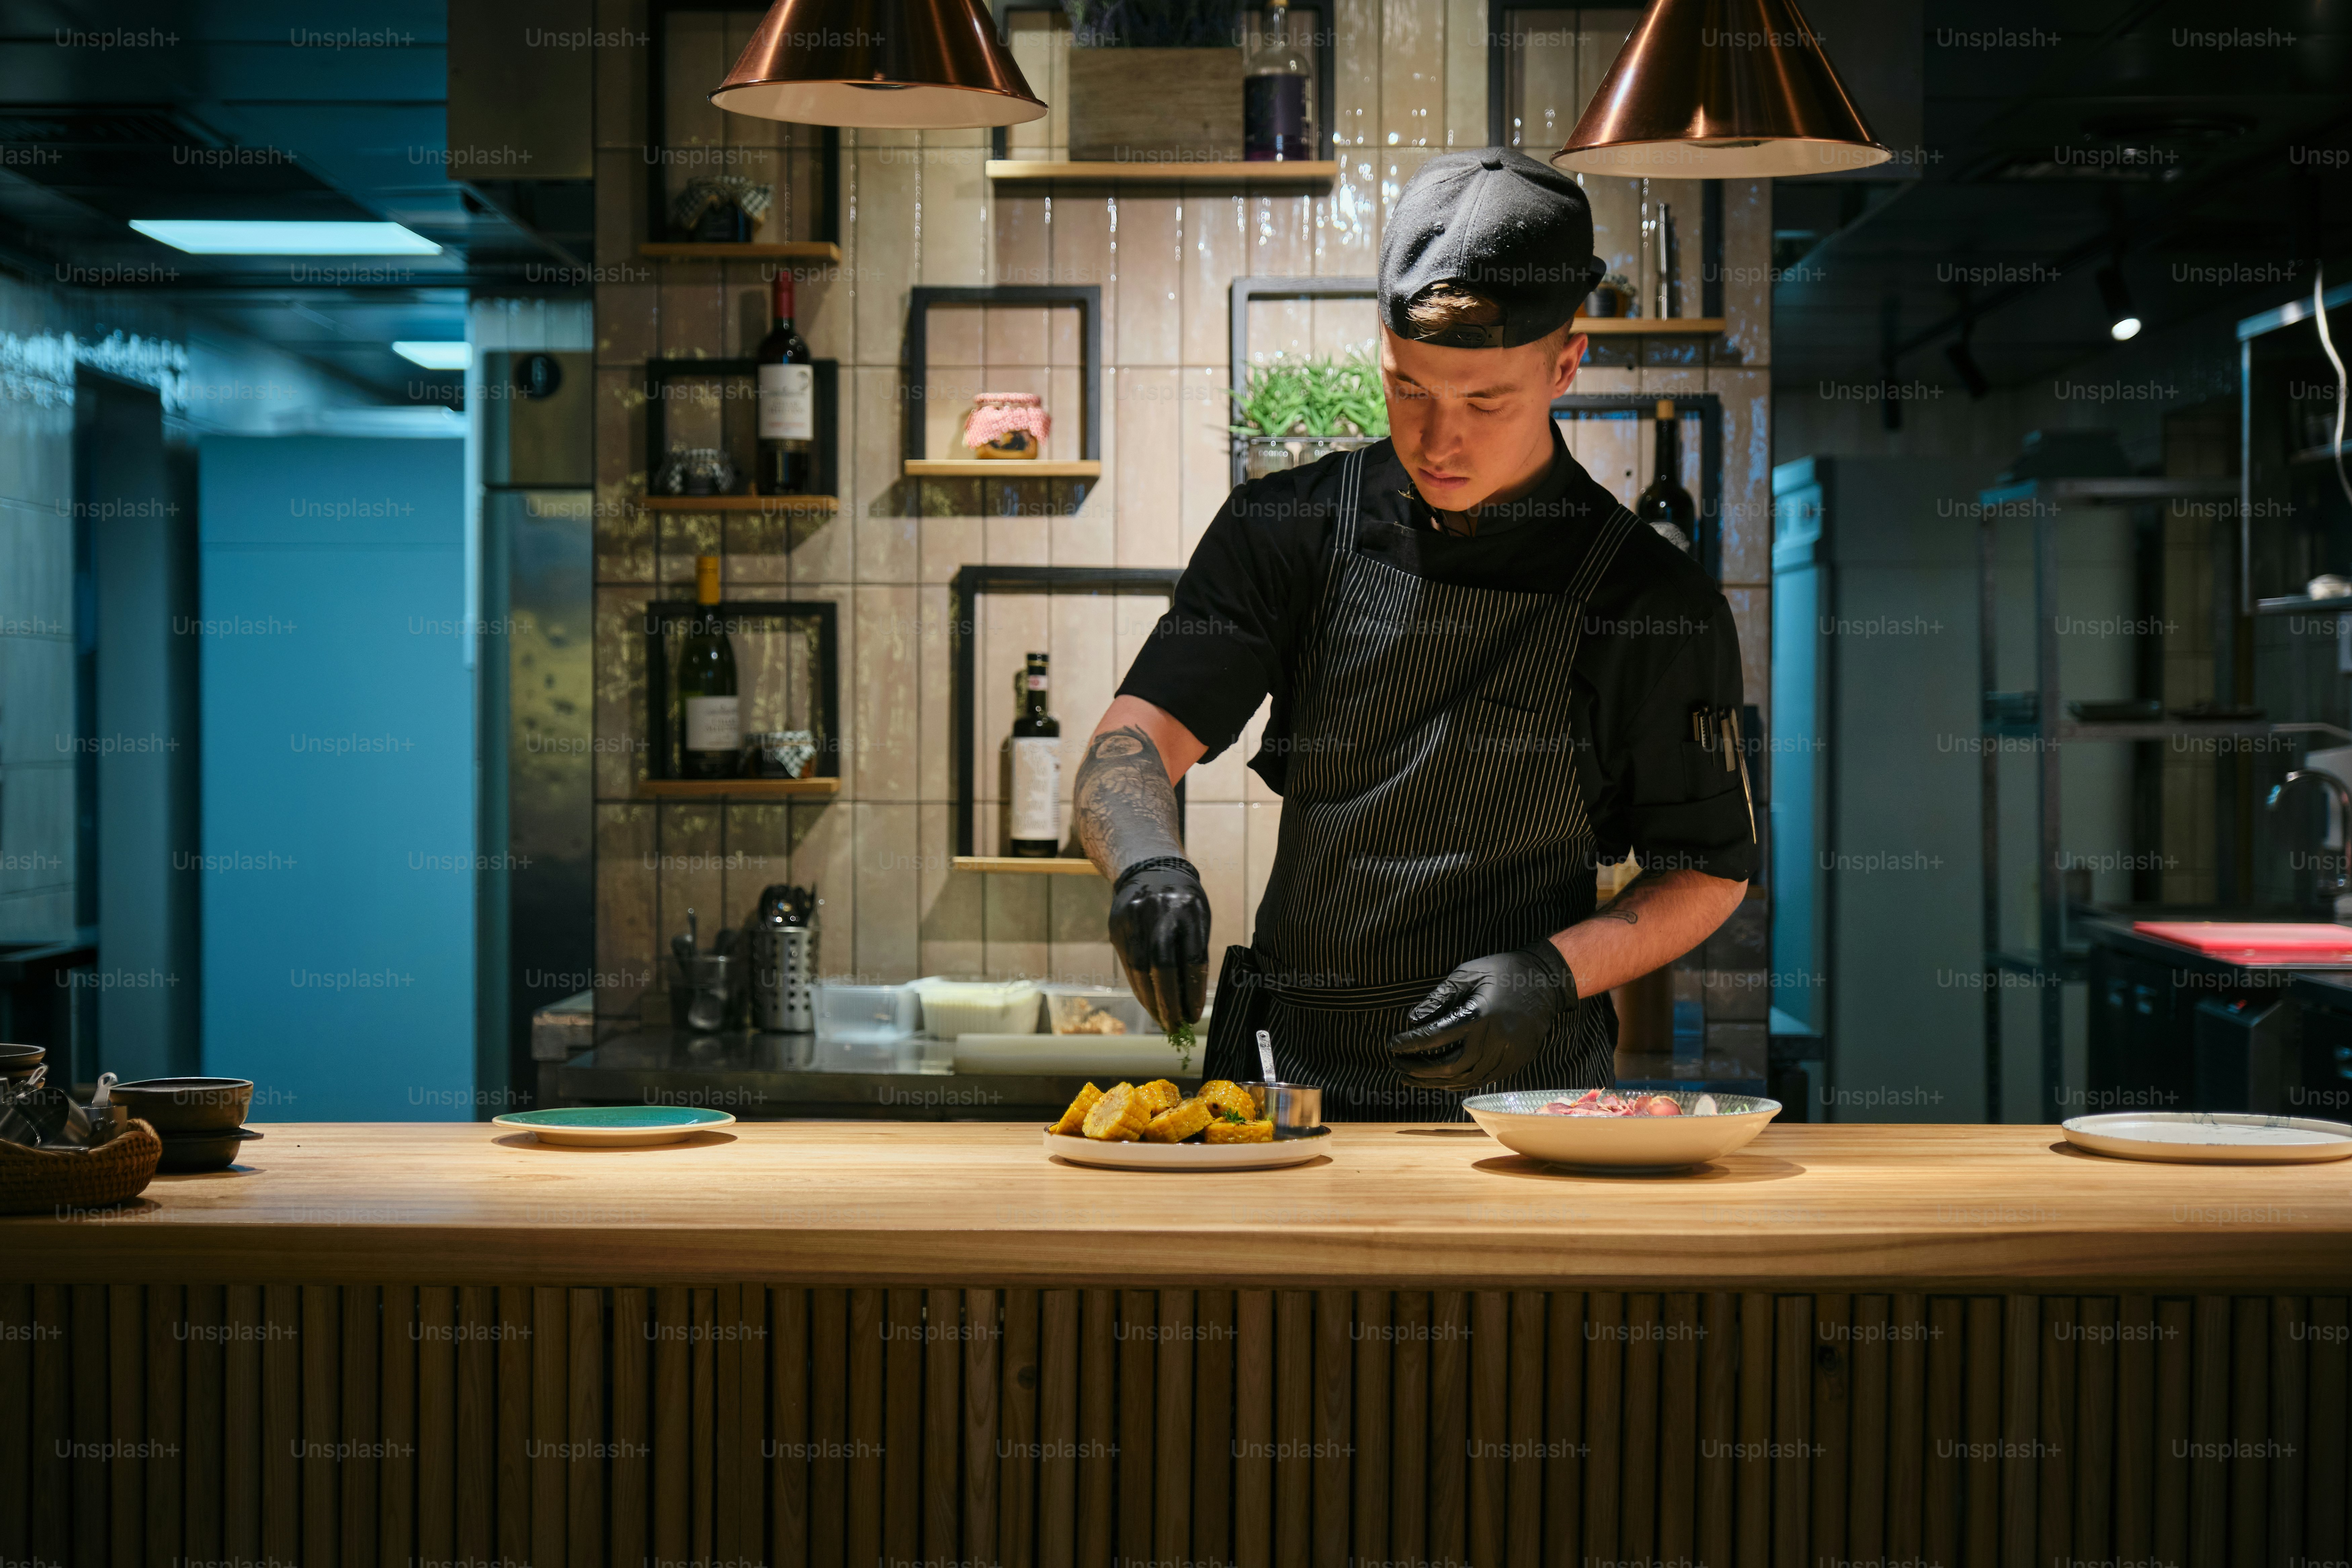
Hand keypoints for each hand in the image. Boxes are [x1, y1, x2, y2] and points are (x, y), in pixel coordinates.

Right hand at [1108, 860, 1209, 1028]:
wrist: (1149, 869)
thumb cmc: (1183, 900)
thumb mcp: (1199, 917)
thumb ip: (1194, 952)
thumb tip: (1188, 1000)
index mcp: (1188, 909)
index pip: (1191, 959)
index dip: (1192, 992)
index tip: (1194, 1015)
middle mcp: (1159, 912)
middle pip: (1162, 967)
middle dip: (1169, 1002)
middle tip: (1176, 1026)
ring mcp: (1133, 918)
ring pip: (1140, 969)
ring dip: (1151, 1000)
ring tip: (1162, 1020)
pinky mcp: (1117, 926)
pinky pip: (1127, 964)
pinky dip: (1139, 987)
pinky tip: (1148, 1001)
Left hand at [1386, 941, 1576, 1090]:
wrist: (1547, 980)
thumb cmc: (1503, 971)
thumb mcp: (1467, 973)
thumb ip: (1439, 997)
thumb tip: (1413, 1020)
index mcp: (1478, 1016)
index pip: (1435, 1037)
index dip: (1410, 1044)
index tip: (1391, 1045)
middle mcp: (1494, 1040)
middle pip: (1448, 1067)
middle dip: (1418, 1069)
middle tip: (1397, 1065)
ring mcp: (1507, 1055)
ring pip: (1465, 1079)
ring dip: (1434, 1082)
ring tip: (1412, 1078)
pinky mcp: (1516, 1062)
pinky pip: (1482, 1080)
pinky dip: (1459, 1083)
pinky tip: (1441, 1080)